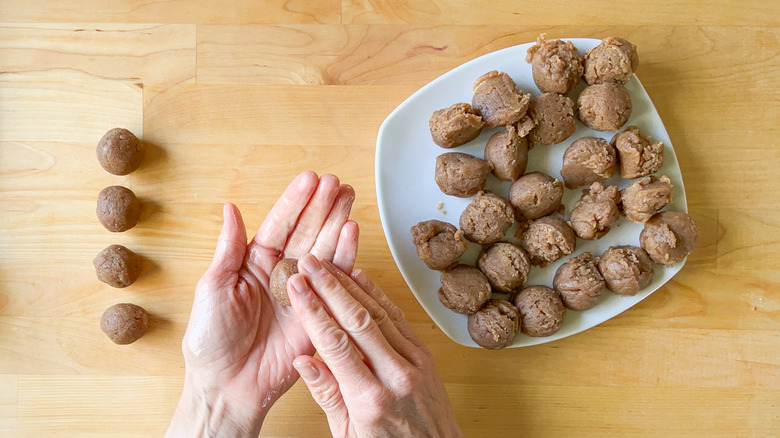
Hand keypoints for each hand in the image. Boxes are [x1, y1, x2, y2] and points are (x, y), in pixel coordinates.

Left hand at [166, 171, 358, 436]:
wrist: (227, 386)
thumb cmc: (211, 342)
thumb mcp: (212, 288)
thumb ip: (228, 248)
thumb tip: (230, 208)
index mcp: (253, 263)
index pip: (279, 224)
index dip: (295, 202)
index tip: (310, 180)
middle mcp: (280, 274)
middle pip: (306, 232)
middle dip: (322, 206)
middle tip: (337, 183)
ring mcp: (301, 292)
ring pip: (323, 250)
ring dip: (337, 223)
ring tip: (349, 198)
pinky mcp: (317, 312)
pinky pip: (333, 282)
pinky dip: (345, 258)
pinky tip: (351, 233)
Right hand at [287, 254, 462, 437]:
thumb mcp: (347, 433)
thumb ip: (326, 394)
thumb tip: (302, 359)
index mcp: (370, 400)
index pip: (335, 344)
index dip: (313, 311)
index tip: (297, 288)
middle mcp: (396, 376)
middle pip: (357, 320)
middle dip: (330, 287)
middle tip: (309, 263)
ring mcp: (415, 363)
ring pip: (378, 313)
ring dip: (350, 285)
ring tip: (328, 264)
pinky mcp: (425, 355)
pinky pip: (398, 318)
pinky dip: (377, 295)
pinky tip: (360, 278)